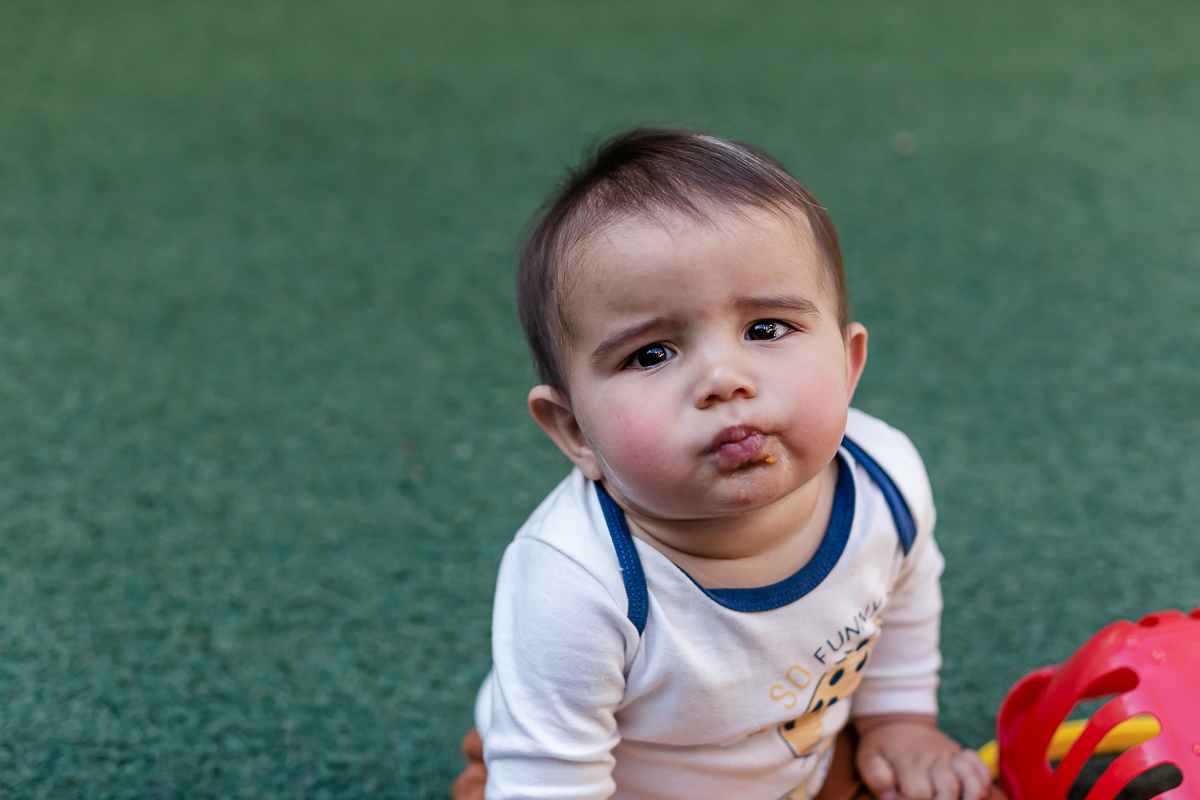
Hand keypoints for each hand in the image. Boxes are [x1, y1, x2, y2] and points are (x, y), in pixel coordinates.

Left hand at [853, 714, 991, 799]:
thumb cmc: (882, 745)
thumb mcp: (868, 757)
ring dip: (969, 795)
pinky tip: (979, 791)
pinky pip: (979, 765)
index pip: (919, 794)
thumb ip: (876, 777)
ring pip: (969, 778)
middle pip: (948, 789)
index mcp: (908, 760)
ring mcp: (948, 753)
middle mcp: (932, 757)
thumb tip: (890, 795)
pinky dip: (983, 779)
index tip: (905, 798)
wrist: (896, 719)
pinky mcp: (960, 752)